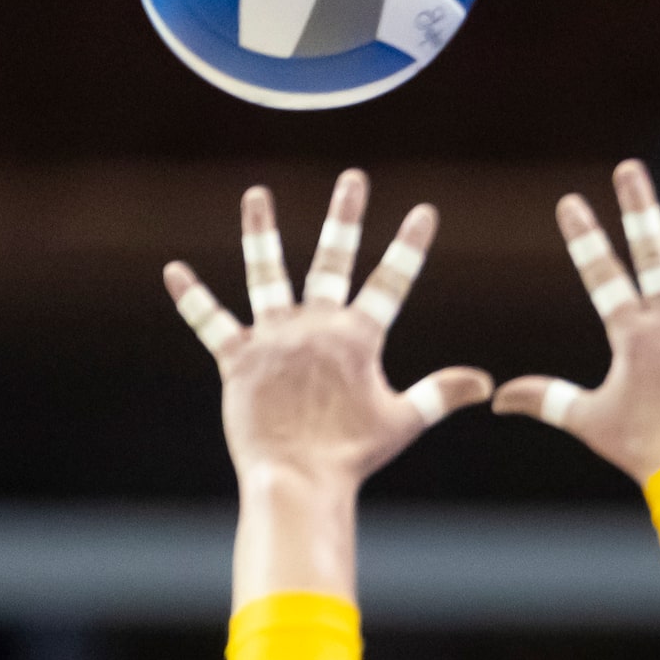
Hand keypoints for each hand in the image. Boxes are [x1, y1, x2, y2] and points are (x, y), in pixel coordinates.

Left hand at [166, 172, 492, 492]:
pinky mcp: (238, 359)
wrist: (296, 479)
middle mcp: (314, 327)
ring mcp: (273, 339)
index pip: (390, 284)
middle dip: (346, 217)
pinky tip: (173, 271)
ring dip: (261, 232)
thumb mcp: (403, 420)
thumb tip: (485, 383)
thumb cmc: (351, 455)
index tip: (424, 212)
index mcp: (356, 339)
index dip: (409, 247)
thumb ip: (441, 393)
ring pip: (266, 274)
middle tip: (353, 179)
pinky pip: (211, 322)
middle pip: (332, 261)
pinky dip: (192, 298)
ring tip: (256, 195)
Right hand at [494, 160, 659, 481]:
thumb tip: (497, 398)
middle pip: (653, 254)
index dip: (585, 240)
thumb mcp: (589, 420)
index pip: (602, 277)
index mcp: (633, 334)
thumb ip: (545, 399)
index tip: (570, 202)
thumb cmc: (644, 448)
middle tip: (629, 168)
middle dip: (639, 208)